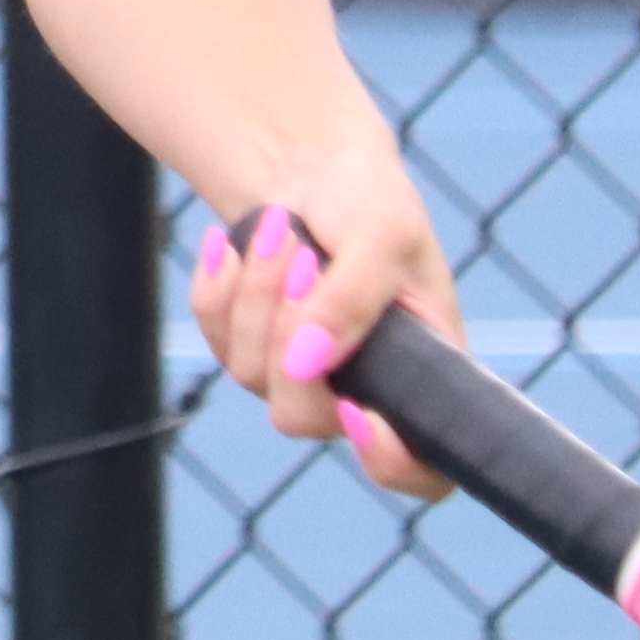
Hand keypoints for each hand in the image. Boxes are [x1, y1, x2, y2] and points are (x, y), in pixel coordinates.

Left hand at [188, 184, 463, 500]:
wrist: (314, 168)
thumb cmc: (371, 202)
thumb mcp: (385, 233)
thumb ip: (354, 299)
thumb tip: (303, 364)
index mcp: (425, 376)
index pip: (425, 471)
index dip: (393, 464)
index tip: (357, 412)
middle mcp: (362, 391)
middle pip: (302, 417)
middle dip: (289, 329)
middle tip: (306, 258)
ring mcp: (300, 378)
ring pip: (249, 372)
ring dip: (258, 291)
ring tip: (280, 228)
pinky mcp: (250, 350)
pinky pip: (213, 339)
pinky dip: (219, 285)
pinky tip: (233, 244)